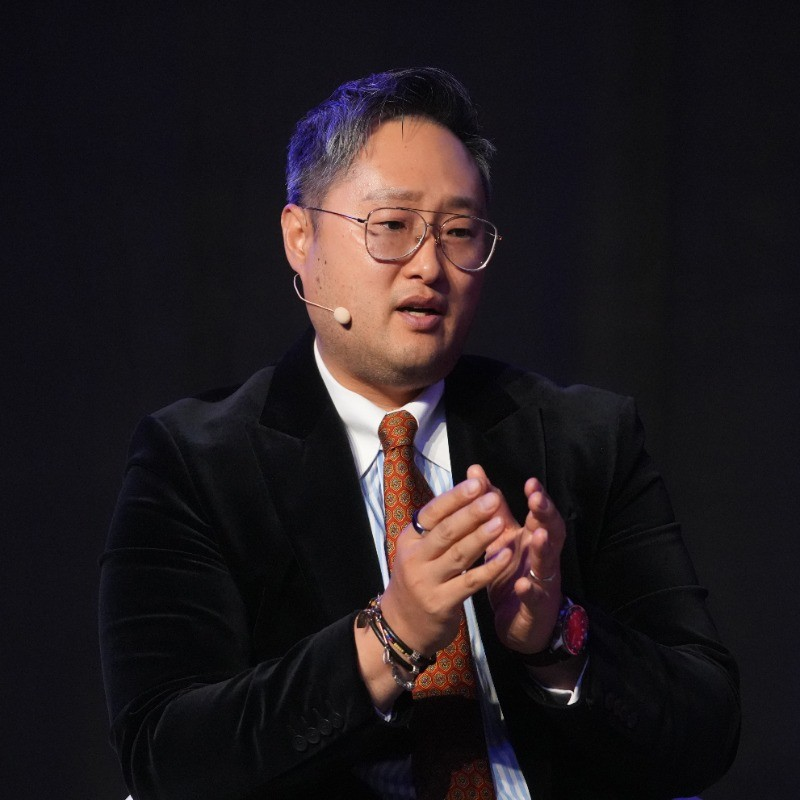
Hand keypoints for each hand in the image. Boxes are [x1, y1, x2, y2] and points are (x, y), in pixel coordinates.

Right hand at [378, 474, 511, 656]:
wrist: (401, 627)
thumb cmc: (418, 579)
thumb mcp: (420, 551)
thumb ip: (441, 525)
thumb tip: (465, 491)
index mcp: (409, 540)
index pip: (433, 513)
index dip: (455, 497)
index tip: (477, 482)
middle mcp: (414, 559)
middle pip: (446, 532)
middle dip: (471, 513)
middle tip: (492, 498)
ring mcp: (426, 582)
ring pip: (458, 555)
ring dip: (481, 538)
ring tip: (501, 521)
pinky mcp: (441, 604)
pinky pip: (469, 583)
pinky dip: (489, 569)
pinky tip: (505, 556)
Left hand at [469, 466, 565, 654]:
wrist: (520, 622)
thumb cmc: (512, 572)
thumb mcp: (502, 538)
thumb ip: (492, 507)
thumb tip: (475, 471)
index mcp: (533, 539)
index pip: (540, 515)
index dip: (538, 498)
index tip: (530, 482)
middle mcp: (542, 557)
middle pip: (552, 532)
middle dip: (546, 515)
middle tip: (537, 499)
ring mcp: (542, 582)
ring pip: (547, 563)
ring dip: (544, 549)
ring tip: (539, 535)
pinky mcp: (535, 607)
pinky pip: (534, 598)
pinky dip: (530, 591)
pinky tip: (522, 585)